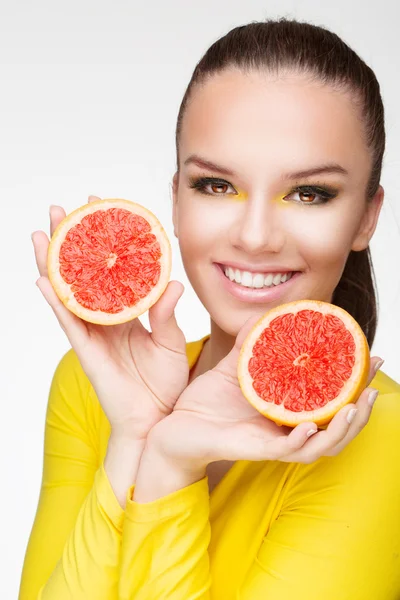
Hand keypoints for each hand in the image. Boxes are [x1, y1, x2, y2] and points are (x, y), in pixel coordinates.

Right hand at [32, 195, 188, 440]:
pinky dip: (56, 300)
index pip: (113, 270)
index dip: (105, 241)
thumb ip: (167, 313)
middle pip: (83, 273)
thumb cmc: (166, 383)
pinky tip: (43, 278)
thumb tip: (173, 282)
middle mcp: (106, 318)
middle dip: (71, 241)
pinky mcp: (86, 351)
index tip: (101, 208)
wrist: (157, 420)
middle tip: (62, 210)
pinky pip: (68, 322)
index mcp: (128, 313)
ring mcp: (93, 333)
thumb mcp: (172, 342)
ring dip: (53, 263)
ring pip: (68, 291)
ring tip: (42, 233)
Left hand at [148, 314, 382, 469]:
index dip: (355, 385)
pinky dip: (302, 441)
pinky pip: (286, 450)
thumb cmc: (205, 403)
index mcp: (286, 413)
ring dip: (342, 428)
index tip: (372, 358)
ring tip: (355, 406)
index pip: (330, 403)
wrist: (173, 428)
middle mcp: (285, 431)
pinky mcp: (255, 451)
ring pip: (321, 444)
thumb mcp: (232, 367)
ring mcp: (273, 443)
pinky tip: (311, 425)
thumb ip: (251, 343)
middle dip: (360, 409)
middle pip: (336, 427)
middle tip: (375, 385)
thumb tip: (267, 314)